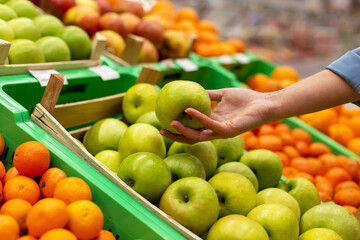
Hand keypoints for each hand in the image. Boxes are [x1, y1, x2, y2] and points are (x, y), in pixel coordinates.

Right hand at [160, 88, 276, 143]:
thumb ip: (209, 95)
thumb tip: (192, 90)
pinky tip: (189, 110)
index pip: (192, 128)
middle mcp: (215, 130)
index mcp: (212, 123)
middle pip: (191, 137)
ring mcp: (222, 132)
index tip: (164, 120)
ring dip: (184, 131)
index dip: (178, 127)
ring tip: (172, 122)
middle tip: (162, 129)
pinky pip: (211, 125)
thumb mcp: (222, 94)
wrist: (265, 102)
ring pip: (198, 136)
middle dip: (176, 135)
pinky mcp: (229, 130)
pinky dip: (199, 118)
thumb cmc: (246, 99)